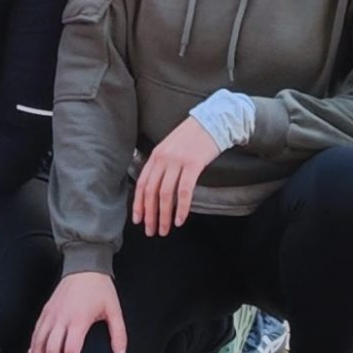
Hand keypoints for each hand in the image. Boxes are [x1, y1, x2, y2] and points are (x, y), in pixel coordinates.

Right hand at [29, 270, 126, 352]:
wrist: (83, 264)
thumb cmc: (101, 288)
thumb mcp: (114, 310)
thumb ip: (119, 336)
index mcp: (78, 320)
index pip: (70, 352)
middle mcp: (60, 318)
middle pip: (51, 352)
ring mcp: (49, 314)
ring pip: (37, 345)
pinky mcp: (44, 311)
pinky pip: (34, 335)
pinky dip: (32, 351)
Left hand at [132, 118, 221, 236]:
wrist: (214, 121)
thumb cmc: (193, 137)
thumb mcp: (172, 147)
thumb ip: (163, 165)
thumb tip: (156, 188)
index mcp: (156, 155)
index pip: (141, 183)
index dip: (138, 204)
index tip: (138, 220)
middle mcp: (163, 158)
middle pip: (151, 191)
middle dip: (150, 214)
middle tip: (152, 231)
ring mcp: (177, 161)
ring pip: (165, 194)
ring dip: (164, 216)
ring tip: (165, 229)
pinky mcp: (193, 164)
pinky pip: (184, 191)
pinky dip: (181, 208)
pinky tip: (180, 220)